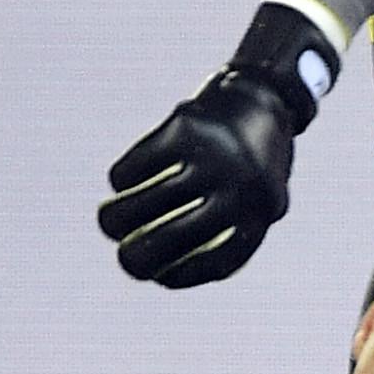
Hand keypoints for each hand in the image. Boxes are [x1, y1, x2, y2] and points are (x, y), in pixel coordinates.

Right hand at [98, 72, 294, 289]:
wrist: (264, 95)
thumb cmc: (256, 163)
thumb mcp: (260, 200)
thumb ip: (228, 234)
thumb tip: (168, 271)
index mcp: (260, 212)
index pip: (217, 262)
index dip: (181, 276)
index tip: (159, 278)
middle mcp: (238, 186)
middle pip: (170, 236)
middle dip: (137, 258)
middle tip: (124, 259)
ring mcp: (210, 154)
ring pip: (145, 200)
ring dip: (117, 218)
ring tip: (109, 222)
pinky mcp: (185, 126)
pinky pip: (138, 165)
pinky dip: (123, 178)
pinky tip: (122, 182)